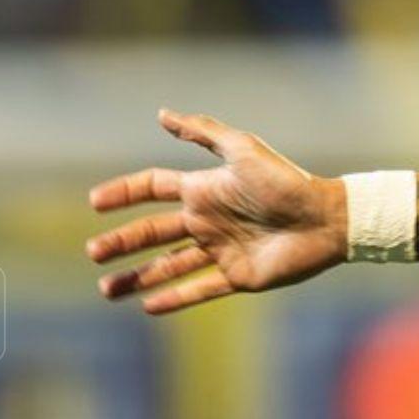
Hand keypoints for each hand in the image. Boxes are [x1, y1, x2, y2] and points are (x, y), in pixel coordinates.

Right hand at [87, 109, 346, 313]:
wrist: (326, 218)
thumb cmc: (286, 181)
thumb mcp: (243, 150)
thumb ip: (204, 132)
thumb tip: (161, 113)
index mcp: (206, 189)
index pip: (154, 188)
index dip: (124, 192)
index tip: (95, 203)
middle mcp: (209, 220)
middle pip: (153, 232)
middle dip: (121, 242)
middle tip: (93, 252)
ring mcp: (222, 249)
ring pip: (169, 266)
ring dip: (138, 277)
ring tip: (107, 290)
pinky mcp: (238, 276)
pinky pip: (200, 288)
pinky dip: (175, 298)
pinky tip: (148, 305)